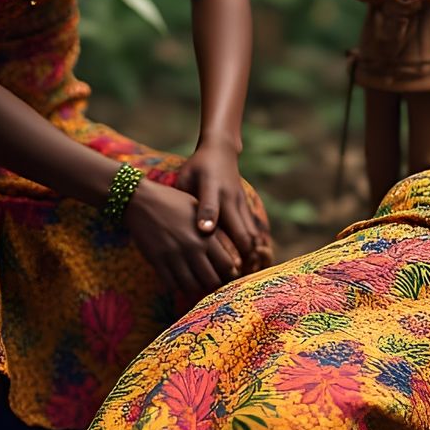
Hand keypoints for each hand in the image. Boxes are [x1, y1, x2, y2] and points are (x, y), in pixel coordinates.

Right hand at [125, 178, 244, 306]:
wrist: (142, 200)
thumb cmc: (175, 203)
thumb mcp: (201, 212)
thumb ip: (216, 232)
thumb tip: (232, 256)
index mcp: (207, 234)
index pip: (227, 265)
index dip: (229, 274)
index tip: (227, 275)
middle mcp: (192, 247)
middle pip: (211, 280)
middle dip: (214, 285)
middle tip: (212, 283)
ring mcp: (173, 255)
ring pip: (191, 286)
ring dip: (196, 289)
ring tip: (197, 284)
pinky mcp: (157, 261)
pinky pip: (171, 285)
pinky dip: (177, 287)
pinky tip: (179, 281)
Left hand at [174, 142, 272, 273]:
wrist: (222, 151)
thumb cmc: (198, 167)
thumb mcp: (187, 177)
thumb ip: (184, 199)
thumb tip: (176, 223)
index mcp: (211, 187)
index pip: (210, 206)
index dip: (208, 220)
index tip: (204, 237)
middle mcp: (230, 198)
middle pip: (241, 231)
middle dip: (238, 256)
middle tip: (228, 278)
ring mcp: (241, 204)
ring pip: (252, 235)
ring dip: (247, 256)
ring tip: (238, 277)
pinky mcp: (246, 207)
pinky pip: (253, 232)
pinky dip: (251, 249)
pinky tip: (245, 265)